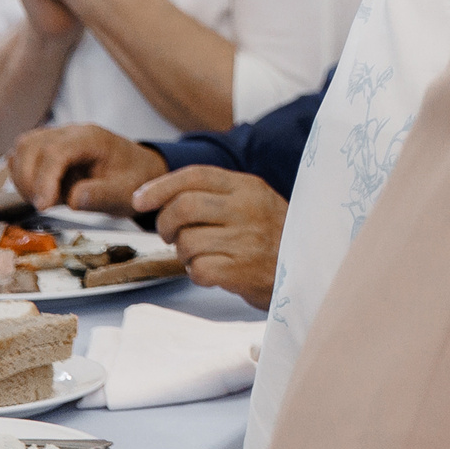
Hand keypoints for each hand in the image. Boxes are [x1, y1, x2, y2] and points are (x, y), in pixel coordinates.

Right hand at [8, 123, 165, 213]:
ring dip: (23, 177)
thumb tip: (74, 199)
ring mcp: (58, 136)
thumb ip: (101, 195)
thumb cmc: (132, 180)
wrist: (138, 171)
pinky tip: (40, 190)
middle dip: (30, 180)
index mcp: (92, 138)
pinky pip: (22, 154)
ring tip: (45, 198)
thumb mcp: (125, 193)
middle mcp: (72, 132)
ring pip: (23, 148)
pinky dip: (22, 174)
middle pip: (31, 146)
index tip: (44, 207)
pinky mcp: (49, 146)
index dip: (44, 181)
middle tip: (45, 206)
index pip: (55, 152)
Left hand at [128, 164, 286, 308]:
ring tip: (202, 254)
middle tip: (170, 234)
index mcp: (248, 187)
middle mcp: (247, 209)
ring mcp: (245, 240)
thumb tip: (159, 194)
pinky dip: (196, 272)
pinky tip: (213, 270)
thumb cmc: (273, 235)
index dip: (160, 186)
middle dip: (165, 223)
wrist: (310, 268)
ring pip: (186, 242)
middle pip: (183, 206)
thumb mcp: (253, 201)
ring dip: (184, 253)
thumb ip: (216, 194)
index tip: (139, 200)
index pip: (195, 175)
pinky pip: (196, 269)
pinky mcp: (241, 271)